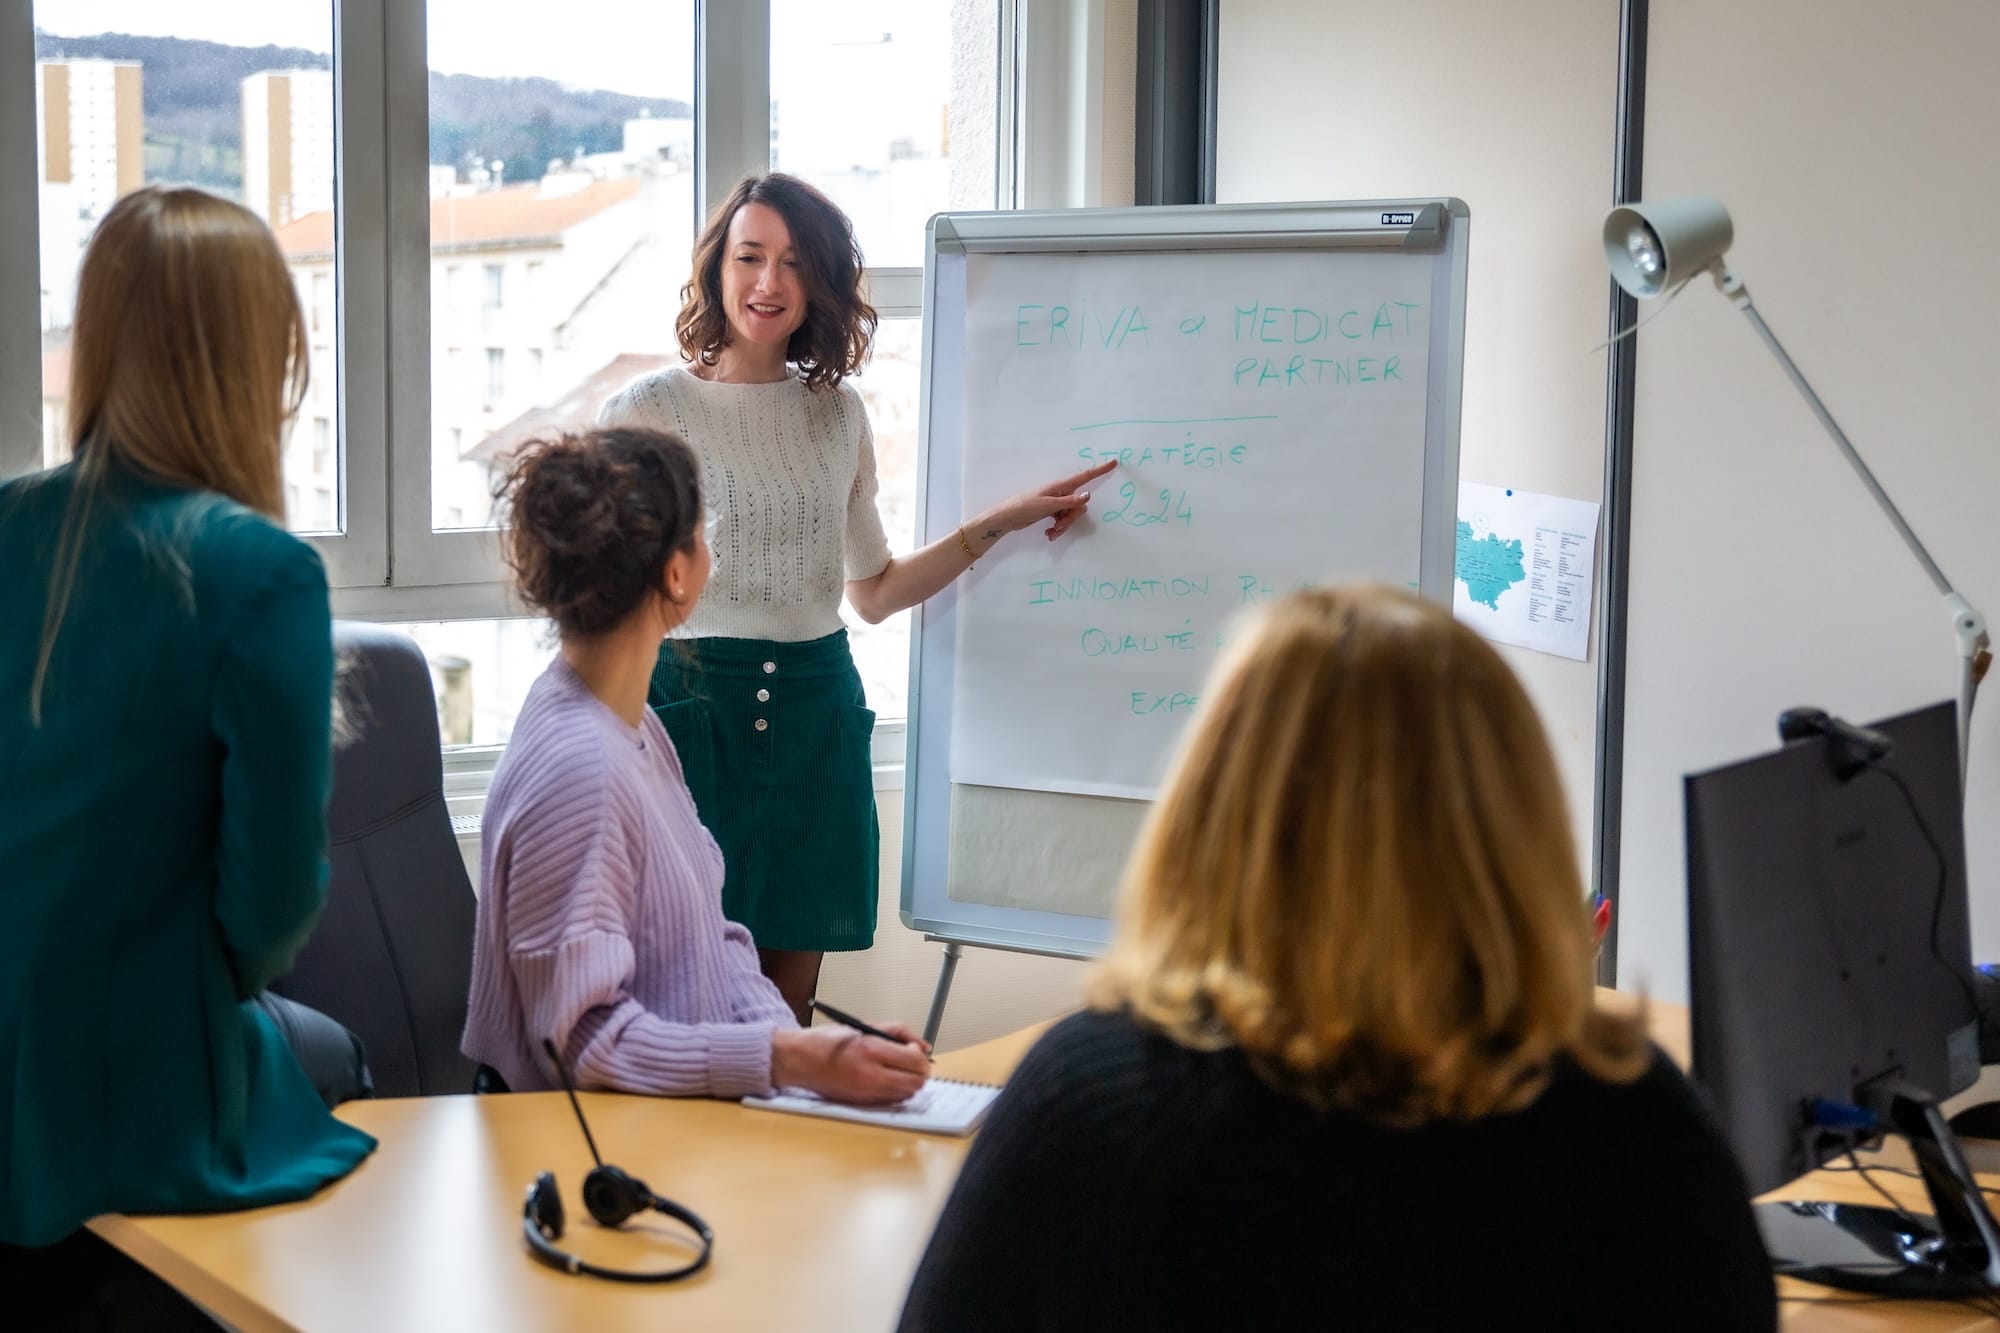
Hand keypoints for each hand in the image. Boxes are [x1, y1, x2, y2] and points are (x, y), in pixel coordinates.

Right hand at [771, 1025, 928, 1105]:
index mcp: (870, 1050)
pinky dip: (896, 1091)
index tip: (914, 1048)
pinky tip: (885, 1078)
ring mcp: (866, 1093)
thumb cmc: (827, 1041)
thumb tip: (923, 1046)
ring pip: (907, 1094)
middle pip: (916, 1082)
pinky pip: (891, 1101)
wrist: (798, 1061)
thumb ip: (897, 1032)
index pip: (915, 1061)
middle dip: (920, 1070)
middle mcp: (870, 1075)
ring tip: (897, 1068)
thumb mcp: (863, 1026)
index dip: (921, 1055)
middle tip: (911, 1060)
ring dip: (909, 1081)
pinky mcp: (861, 1104)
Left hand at [975, 459, 1117, 544]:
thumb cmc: (1026, 506)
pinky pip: (1063, 520)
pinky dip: (1058, 528)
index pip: (1085, 476)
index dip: (1100, 470)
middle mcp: (1061, 492)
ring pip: (1071, 514)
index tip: (1114, 462)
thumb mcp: (1049, 505)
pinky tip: (1049, 534)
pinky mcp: (1052, 512)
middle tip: (1059, 525)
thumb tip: (1088, 496)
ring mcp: (1057, 503)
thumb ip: (1070, 502)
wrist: (1008, 517)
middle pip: (1079, 504)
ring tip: (1051, 532)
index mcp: (1061, 486)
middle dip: (1072, 517)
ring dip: (1064, 525)